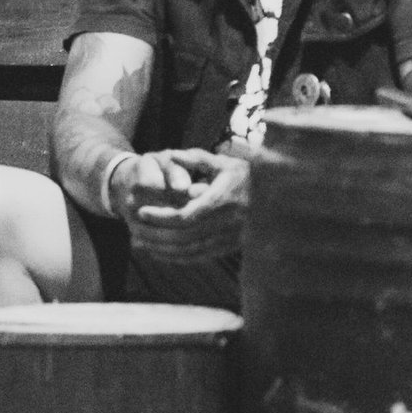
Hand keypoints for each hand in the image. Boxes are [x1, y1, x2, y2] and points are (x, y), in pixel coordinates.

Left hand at [122, 148, 249, 260]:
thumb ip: (197, 159)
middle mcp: (225, 224)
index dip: (161, 217)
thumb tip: (171, 155)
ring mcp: (227, 239)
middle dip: (154, 235)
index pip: (185, 216)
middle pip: (182, 236)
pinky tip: (159, 253)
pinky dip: (175, 257)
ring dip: (160, 249)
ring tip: (139, 242)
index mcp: (222, 201)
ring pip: (187, 251)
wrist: (278, 200)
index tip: (141, 211)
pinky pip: (197, 257)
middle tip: (133, 229)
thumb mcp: (224, 163)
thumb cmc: (248, 177)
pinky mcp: (227, 248)